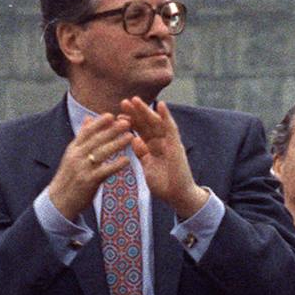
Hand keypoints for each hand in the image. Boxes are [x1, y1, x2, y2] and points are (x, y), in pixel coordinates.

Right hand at [47, 113, 133, 220]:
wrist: (58, 201)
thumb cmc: (69, 176)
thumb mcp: (72, 154)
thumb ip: (82, 137)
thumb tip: (88, 118)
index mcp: (73, 148)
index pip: (86, 132)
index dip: (99, 123)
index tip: (111, 115)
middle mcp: (77, 156)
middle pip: (96, 140)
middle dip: (112, 130)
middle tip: (127, 122)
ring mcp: (82, 169)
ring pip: (101, 153)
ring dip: (117, 144)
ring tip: (131, 136)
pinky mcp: (88, 181)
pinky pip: (104, 171)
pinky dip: (116, 165)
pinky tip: (127, 160)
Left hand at [120, 98, 207, 220]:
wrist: (178, 195)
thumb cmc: (164, 184)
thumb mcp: (147, 167)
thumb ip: (141, 153)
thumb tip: (134, 140)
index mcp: (153, 147)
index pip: (140, 131)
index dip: (129, 122)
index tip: (116, 114)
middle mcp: (161, 142)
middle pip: (146, 124)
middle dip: (135, 113)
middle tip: (124, 101)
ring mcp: (169, 142)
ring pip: (156, 122)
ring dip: (146, 110)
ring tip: (136, 99)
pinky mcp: (176, 145)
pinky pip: (171, 128)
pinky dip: (166, 116)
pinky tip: (161, 105)